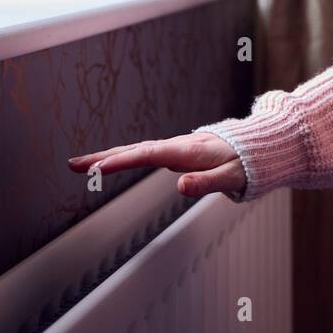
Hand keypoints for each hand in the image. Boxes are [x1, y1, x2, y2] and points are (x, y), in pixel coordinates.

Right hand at [67, 131, 246, 197]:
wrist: (258, 146)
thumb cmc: (247, 163)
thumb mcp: (232, 177)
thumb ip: (206, 183)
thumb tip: (179, 187)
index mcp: (187, 151)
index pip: (148, 155)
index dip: (122, 161)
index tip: (97, 167)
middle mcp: (178, 146)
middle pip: (135, 150)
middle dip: (103, 157)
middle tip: (73, 165)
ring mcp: (176, 148)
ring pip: (137, 150)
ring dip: (109, 156)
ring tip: (81, 164)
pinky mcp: (177, 151)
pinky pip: (144, 152)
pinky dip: (124, 156)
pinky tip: (112, 162)